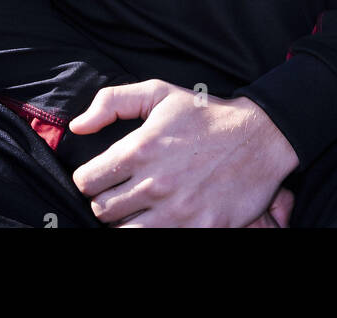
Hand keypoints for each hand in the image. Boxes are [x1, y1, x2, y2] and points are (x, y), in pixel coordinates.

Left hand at [68, 79, 299, 227]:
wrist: (258, 138)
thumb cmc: (205, 115)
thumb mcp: (159, 93)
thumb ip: (112, 102)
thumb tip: (78, 126)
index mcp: (140, 149)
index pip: (87, 181)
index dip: (89, 180)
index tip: (100, 177)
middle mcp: (154, 183)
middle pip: (102, 212)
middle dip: (106, 202)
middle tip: (121, 193)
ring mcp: (177, 212)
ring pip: (123, 234)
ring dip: (126, 222)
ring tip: (138, 210)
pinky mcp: (200, 230)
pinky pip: (160, 242)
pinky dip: (155, 231)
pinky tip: (162, 219)